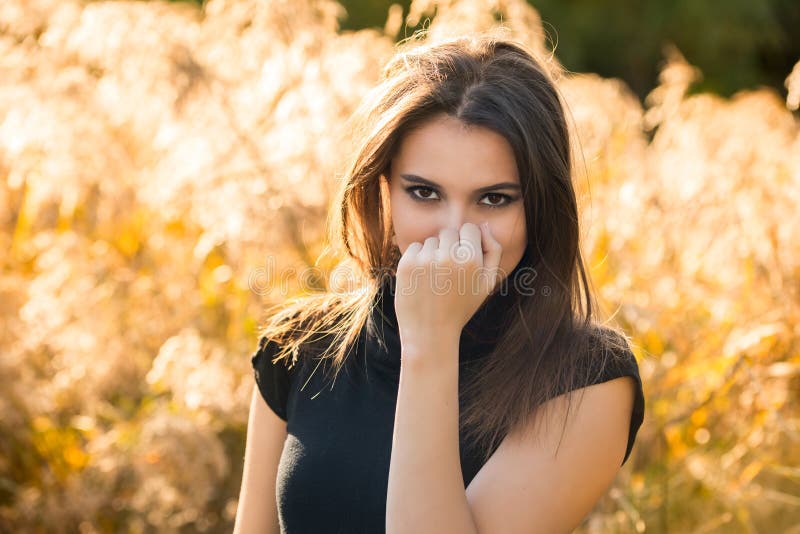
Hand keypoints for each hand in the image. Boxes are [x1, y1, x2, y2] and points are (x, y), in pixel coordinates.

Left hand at [394, 222, 502, 351]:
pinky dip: (418, 259)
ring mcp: (425, 260)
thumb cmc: (461, 307)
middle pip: (449, 232)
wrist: (430, 332)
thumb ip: (493, 251)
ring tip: (435, 279)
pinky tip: (422, 279)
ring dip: (433, 253)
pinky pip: (415, 247)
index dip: (467, 243)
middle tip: (448, 272)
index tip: (463, 260)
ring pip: (431, 240)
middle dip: (450, 247)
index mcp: (471, 260)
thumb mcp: (487, 283)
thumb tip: (484, 225)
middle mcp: (448, 257)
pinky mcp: (407, 264)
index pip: (470, 228)